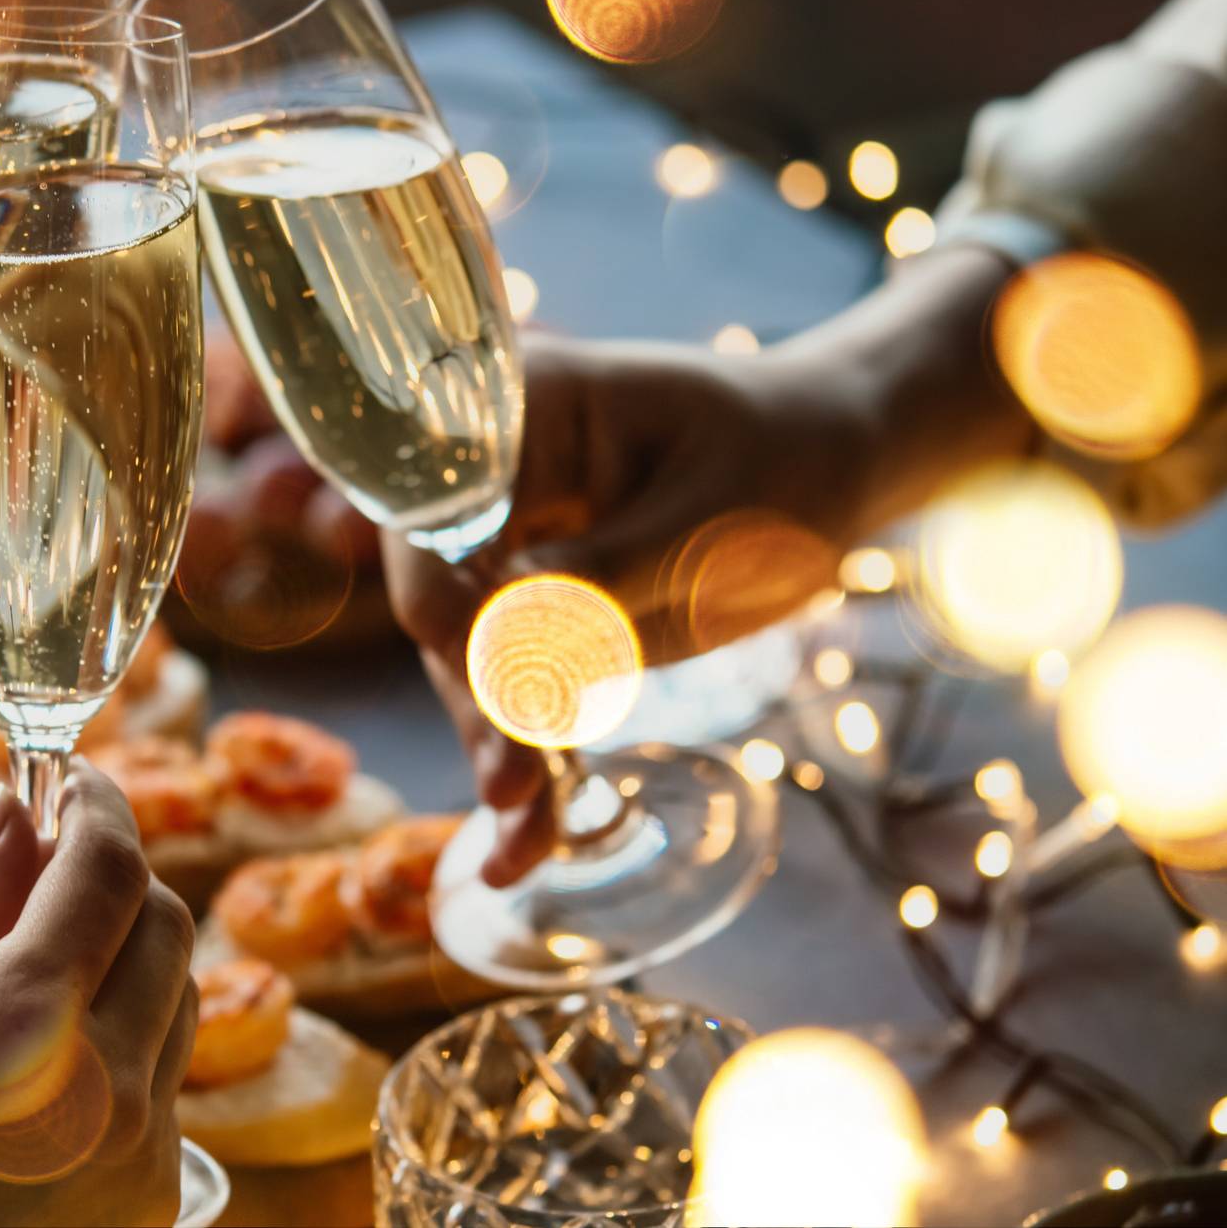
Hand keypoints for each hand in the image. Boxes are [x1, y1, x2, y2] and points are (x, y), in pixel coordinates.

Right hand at [0, 763, 196, 1226]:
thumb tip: (11, 815)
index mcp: (24, 1029)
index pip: (111, 871)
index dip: (99, 806)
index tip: (72, 782)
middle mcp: (112, 1092)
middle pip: (168, 925)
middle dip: (115, 876)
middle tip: (45, 865)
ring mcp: (144, 1156)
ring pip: (181, 998)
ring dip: (126, 954)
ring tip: (35, 965)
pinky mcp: (153, 1203)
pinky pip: (167, 1077)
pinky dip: (126, 1034)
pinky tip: (47, 1055)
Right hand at [383, 331, 882, 884]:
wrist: (834, 468)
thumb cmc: (782, 457)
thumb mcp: (713, 511)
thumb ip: (610, 567)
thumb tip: (508, 630)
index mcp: (520, 418)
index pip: (439, 497)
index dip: (432, 570)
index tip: (449, 642)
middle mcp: (492, 492)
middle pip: (445, 598)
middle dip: (476, 694)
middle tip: (511, 776)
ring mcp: (511, 564)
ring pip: (474, 669)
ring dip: (500, 751)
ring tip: (527, 837)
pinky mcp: (542, 629)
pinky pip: (520, 703)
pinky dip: (531, 773)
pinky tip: (528, 848)